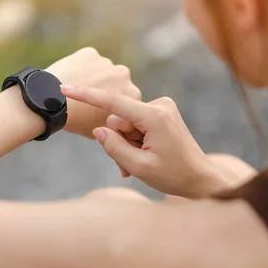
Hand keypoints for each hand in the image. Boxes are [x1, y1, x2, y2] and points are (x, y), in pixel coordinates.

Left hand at [46, 48, 140, 138]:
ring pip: (100, 69)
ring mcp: (106, 62)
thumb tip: (113, 120)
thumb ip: (114, 121)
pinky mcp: (90, 53)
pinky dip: (79, 68)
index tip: (100, 109)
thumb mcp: (102, 129)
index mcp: (132, 95)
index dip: (113, 104)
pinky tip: (69, 78)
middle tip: (87, 99)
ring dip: (93, 76)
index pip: (125, 99)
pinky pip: (85, 61)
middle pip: (115, 81)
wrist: (54, 103)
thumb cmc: (77, 120)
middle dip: (106, 87)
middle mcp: (124, 75)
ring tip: (75, 89)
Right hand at [61, 86, 231, 197]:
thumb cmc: (174, 176)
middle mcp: (159, 105)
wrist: (201, 179)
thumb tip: (98, 129)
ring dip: (126, 144)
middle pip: (118, 119)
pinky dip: (134, 141)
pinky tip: (143, 156)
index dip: (87, 96)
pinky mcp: (161, 113)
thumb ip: (114, 147)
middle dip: (118, 141)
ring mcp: (162, 107)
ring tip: (137, 164)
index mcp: (154, 116)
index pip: (113, 103)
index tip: (65, 88)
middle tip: (127, 166)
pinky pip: (135, 124)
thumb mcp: (139, 167)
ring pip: (125, 123)